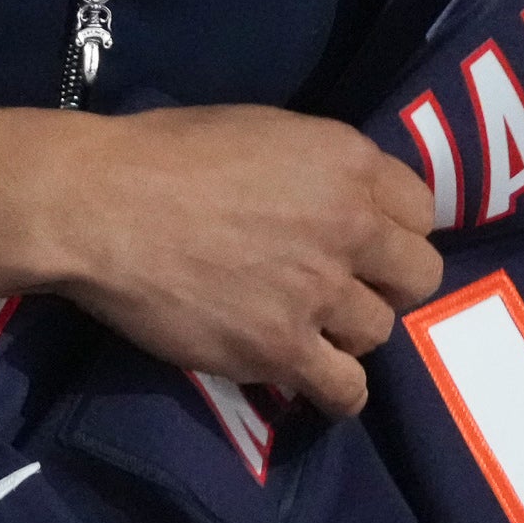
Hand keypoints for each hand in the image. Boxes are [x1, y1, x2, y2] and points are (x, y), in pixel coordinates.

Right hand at [0, 105, 441, 415]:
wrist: (101, 205)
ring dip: (348, 333)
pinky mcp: (281, 349)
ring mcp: (319, 291)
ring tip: (307, 329)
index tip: (365, 243)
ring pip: (379, 332)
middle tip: (343, 288)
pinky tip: (314, 382)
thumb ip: (318, 167)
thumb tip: (339, 197)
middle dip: (386, 284)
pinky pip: (346, 390)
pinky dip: (337, 392)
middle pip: (419, 276)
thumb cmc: (163, 153)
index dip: (394, 230)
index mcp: (348, 161)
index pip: (422, 210)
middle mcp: (351, 225)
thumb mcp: (262, 130)